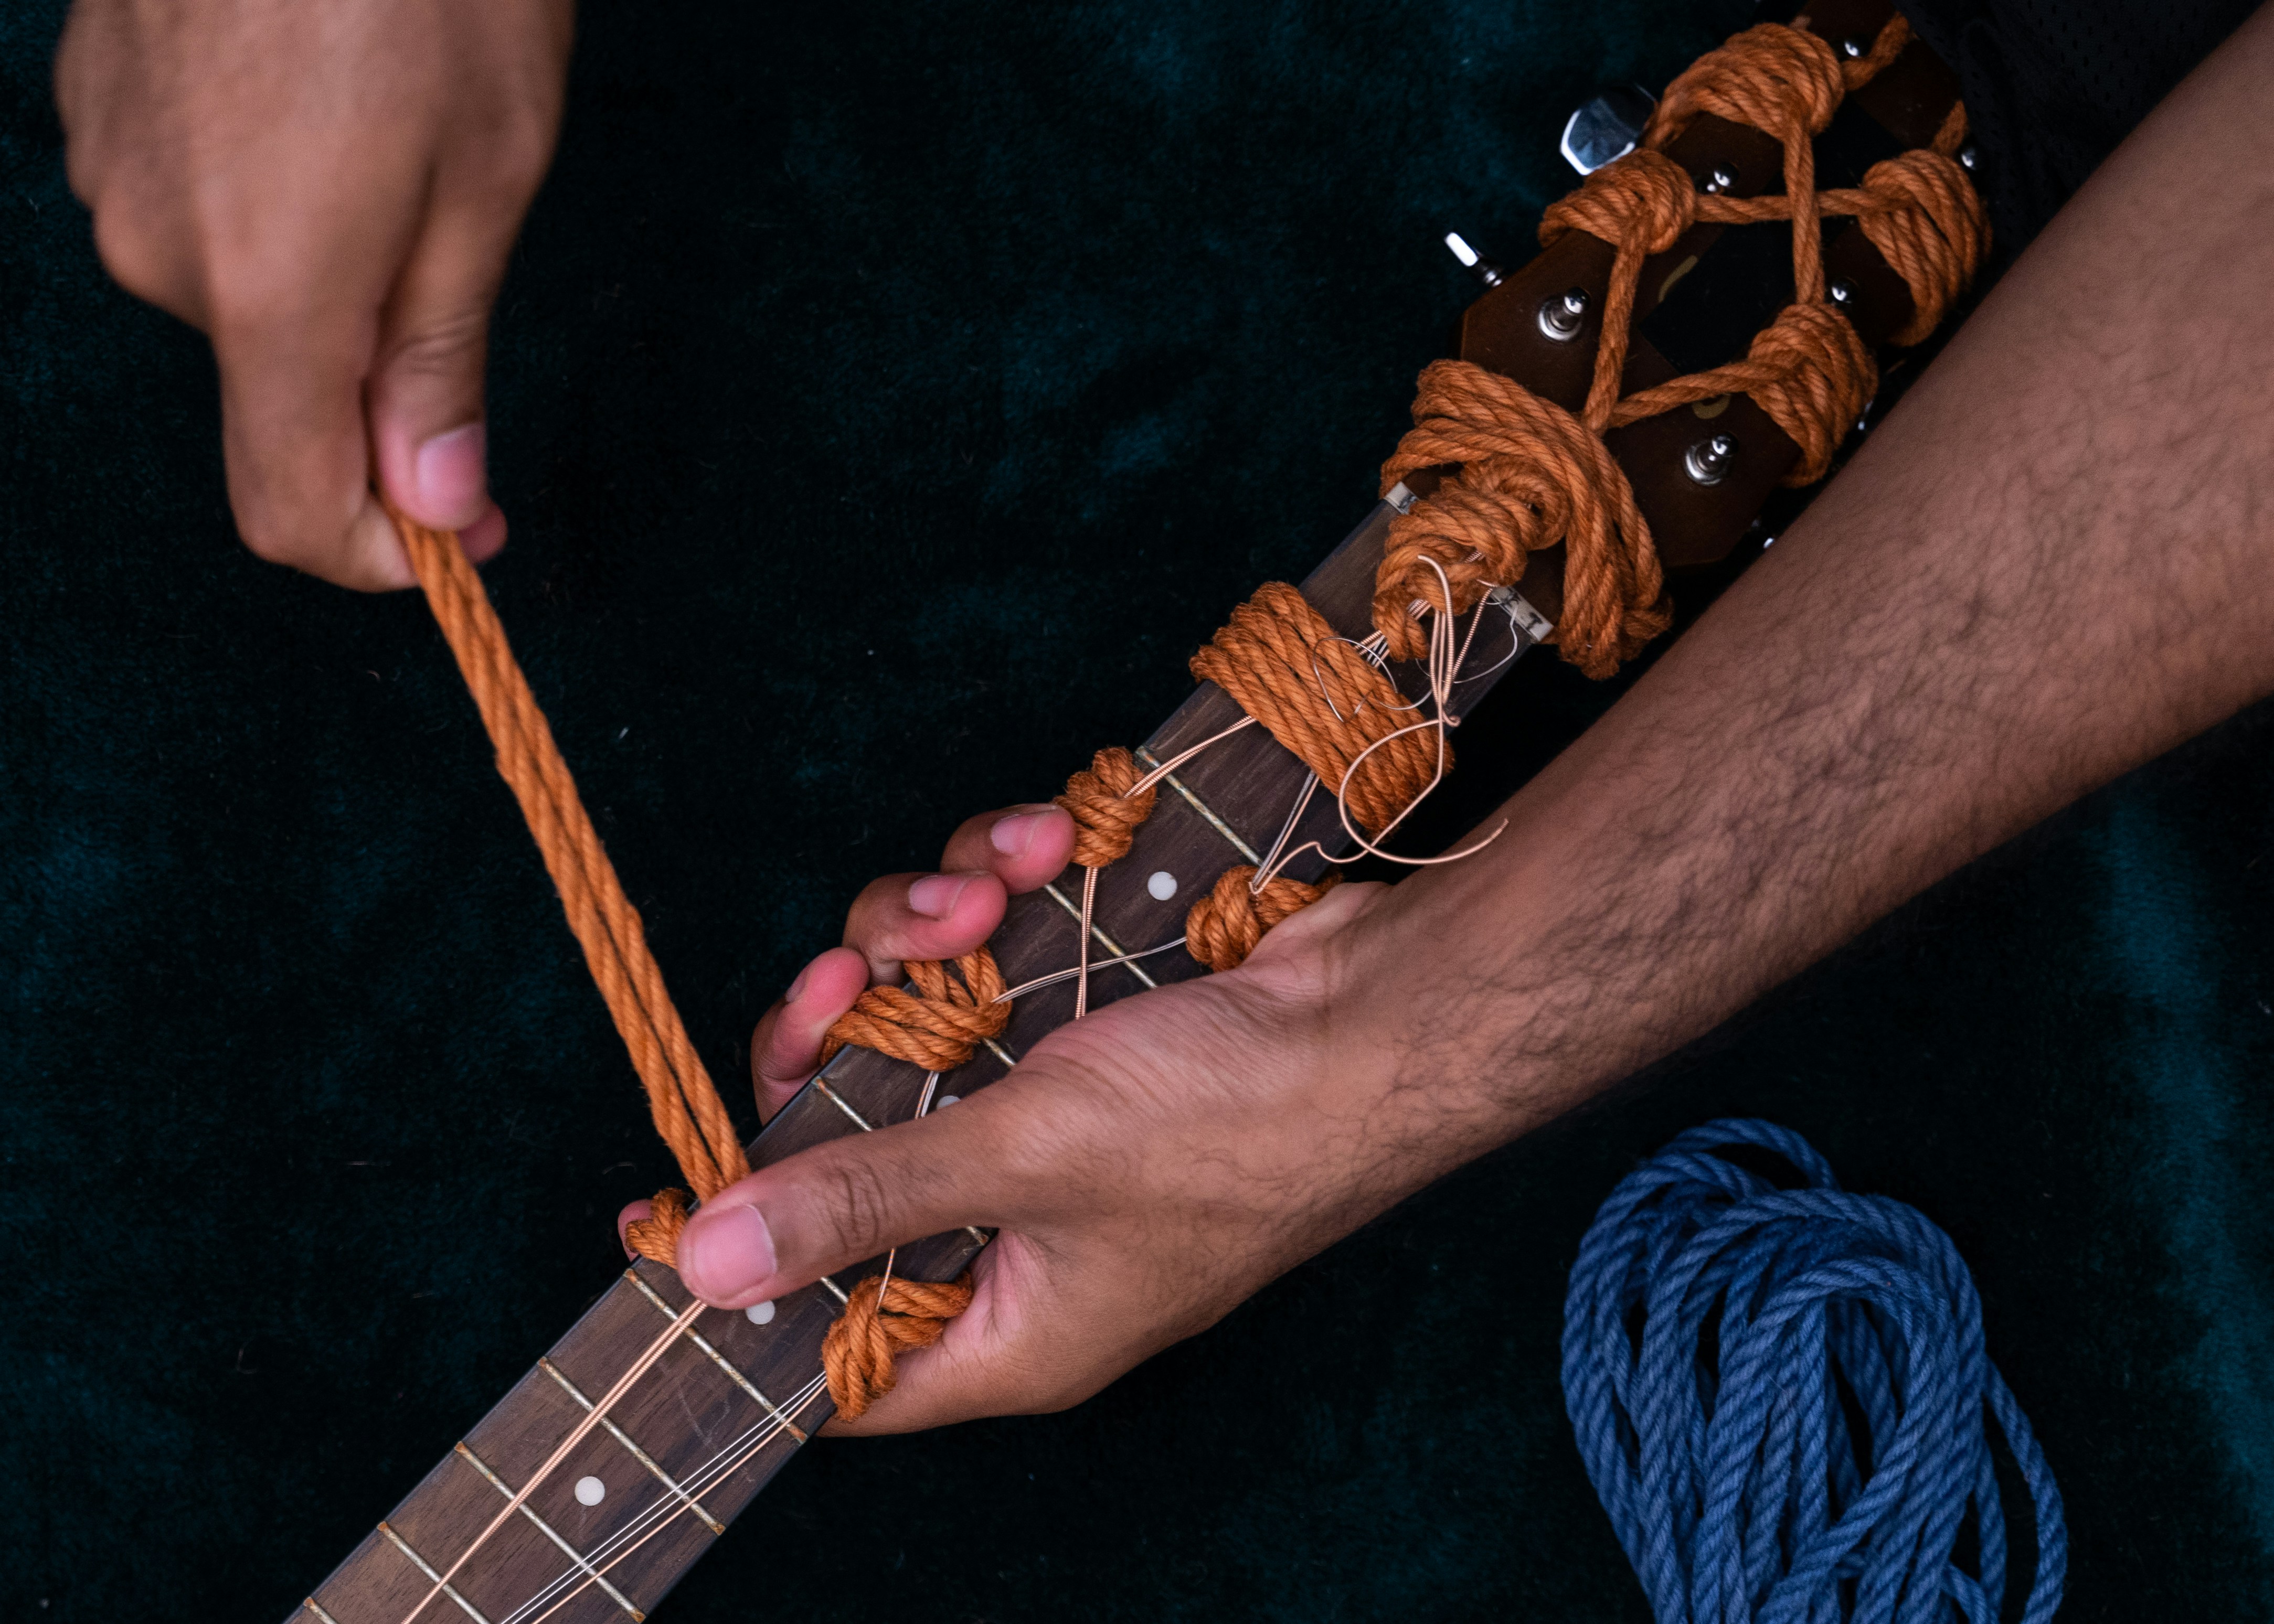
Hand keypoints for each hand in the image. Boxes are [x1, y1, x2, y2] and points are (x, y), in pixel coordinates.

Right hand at [55, 0, 573, 587]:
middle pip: (277, 395)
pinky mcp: (95, 108)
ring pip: (239, 297)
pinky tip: (324, 106)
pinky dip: (273, 199)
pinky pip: (197, 210)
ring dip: (328, 272)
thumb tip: (435, 509)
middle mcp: (162, 252)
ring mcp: (112, 173)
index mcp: (269, 289)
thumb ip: (441, 360)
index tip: (460, 529)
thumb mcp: (488, 185)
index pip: (286, 508)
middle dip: (374, 376)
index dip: (375, 549)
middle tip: (459, 254)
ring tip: (394, 146)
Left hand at [618, 804, 1475, 1432]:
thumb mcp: (1029, 1162)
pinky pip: (985, 950)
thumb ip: (864, 1198)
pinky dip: (997, 894)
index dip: (740, 1285)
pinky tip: (1037, 854)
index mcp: (1005, 1321)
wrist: (1388, 1003)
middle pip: (848, 1148)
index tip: (652, 1203)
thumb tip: (703, 1263)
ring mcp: (1050, 1114)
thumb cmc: (1239, 1122)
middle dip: (837, 1042)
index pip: (828, 1347)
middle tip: (845, 981)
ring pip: (908, 1023)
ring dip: (924, 941)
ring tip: (976, 905)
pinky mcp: (1079, 1016)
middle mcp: (1017, 1229)